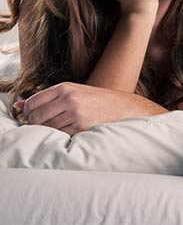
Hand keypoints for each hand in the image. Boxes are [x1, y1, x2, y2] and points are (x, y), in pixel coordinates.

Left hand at [13, 82, 150, 135]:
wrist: (123, 107)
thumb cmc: (97, 100)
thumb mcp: (74, 92)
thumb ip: (47, 97)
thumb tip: (17, 104)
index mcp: (65, 87)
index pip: (33, 102)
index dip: (27, 112)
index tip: (31, 116)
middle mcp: (69, 99)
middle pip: (36, 117)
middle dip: (34, 124)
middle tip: (42, 125)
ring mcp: (75, 114)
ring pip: (46, 129)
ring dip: (47, 132)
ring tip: (57, 128)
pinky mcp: (81, 127)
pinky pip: (59, 136)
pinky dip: (59, 137)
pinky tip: (67, 132)